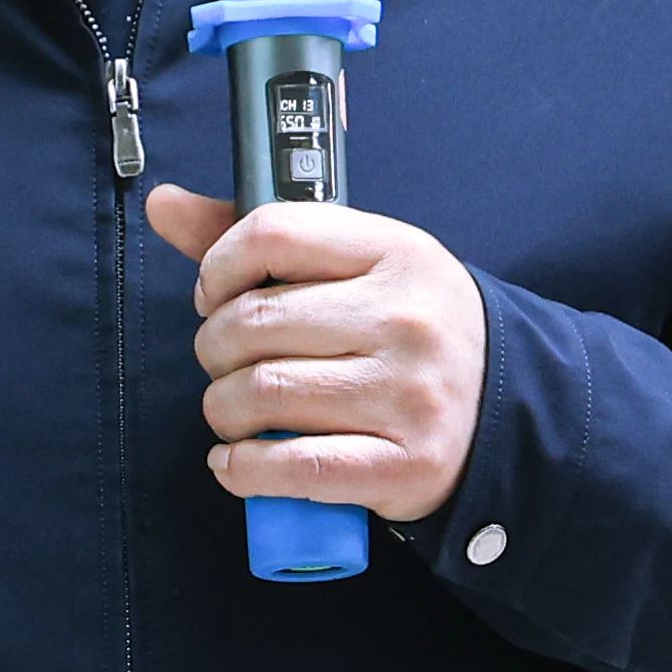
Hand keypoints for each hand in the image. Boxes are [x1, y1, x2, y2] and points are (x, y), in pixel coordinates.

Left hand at [141, 186, 482, 525]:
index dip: (219, 266)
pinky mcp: (402, 465)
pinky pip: (289, 467)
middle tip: (225, 362)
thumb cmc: (410, 333)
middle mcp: (406, 319)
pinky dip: (241, 468)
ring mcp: (407, 396)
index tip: (215, 294)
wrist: (508, 411)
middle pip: (251, 323)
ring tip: (236, 410)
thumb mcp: (361, 267)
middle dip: (213, 348)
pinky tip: (237, 459)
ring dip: (223, 409)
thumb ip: (265, 237)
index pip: (272, 233)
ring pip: (259, 394)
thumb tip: (164, 203)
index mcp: (396, 252)